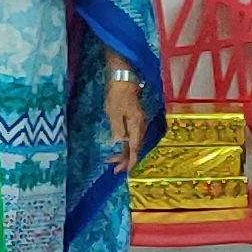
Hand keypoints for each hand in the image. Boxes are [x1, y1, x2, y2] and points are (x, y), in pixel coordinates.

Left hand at [101, 58, 147, 175]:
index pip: (135, 148)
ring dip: (123, 153)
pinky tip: (116, 148)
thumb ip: (117, 129)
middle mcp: (139, 126)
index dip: (130, 161)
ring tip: (111, 162)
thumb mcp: (114, 112)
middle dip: (125, 160)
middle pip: (134, 148)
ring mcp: (137, 123)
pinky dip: (123, 145)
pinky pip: (130, 137)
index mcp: (137, 125)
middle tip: (114, 170)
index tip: (124, 171)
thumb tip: (119, 143)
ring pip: (132, 143)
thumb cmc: (117, 95)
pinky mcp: (133, 120)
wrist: (123, 79)